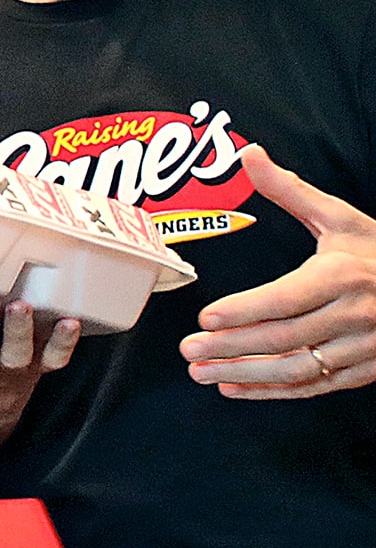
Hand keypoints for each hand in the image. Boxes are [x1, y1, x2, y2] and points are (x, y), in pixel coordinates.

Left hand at [180, 145, 375, 397]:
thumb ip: (290, 191)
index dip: (245, 311)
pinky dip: (272, 393)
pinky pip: (314, 388)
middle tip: (188, 351)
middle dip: (231, 348)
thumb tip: (249, 154)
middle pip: (285, 338)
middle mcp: (356, 315)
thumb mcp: (341, 218)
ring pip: (297, 369)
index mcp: (343, 275)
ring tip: (201, 373)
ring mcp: (364, 348)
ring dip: (245, 375)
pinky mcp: (365, 371)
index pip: (287, 299)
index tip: (205, 317)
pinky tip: (233, 388)